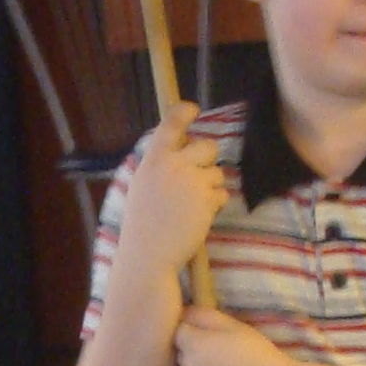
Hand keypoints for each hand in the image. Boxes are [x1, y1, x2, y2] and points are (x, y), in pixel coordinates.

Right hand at [115, 100, 230, 281]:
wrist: (148, 256)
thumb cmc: (142, 225)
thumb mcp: (142, 186)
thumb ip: (161, 166)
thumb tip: (182, 150)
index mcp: (153, 160)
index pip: (171, 124)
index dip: (184, 112)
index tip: (193, 109)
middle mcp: (173, 165)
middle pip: (208, 146)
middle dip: (208, 160)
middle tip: (197, 177)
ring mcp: (192, 181)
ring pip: (218, 172)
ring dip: (211, 187)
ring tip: (192, 206)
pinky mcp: (207, 200)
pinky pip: (222, 193)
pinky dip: (214, 205)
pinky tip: (198, 217)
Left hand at [173, 304, 290, 365]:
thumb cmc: (257, 352)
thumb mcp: (233, 326)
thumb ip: (204, 315)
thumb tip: (182, 312)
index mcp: (194, 342)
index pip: (180, 332)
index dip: (196, 334)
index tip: (214, 340)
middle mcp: (186, 364)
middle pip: (181, 354)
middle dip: (194, 353)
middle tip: (221, 358)